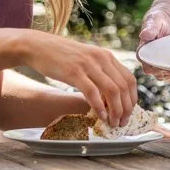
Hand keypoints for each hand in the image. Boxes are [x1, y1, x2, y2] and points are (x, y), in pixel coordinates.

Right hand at [21, 31, 135, 121]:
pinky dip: (99, 107)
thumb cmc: (61, 57)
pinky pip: (92, 92)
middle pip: (124, 87)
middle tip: (122, 123)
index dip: (132, 99)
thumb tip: (111, 96)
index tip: (129, 112)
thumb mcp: (87, 60)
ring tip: (113, 123)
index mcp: (107, 56)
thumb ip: (100, 73)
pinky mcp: (74, 72)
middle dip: (126, 108)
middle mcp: (101, 58)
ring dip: (115, 110)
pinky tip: (100, 116)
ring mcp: (88, 65)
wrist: (37, 46)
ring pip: (112, 90)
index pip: (130, 79)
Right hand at [138, 5, 169, 83]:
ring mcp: (162, 64)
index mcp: (144, 52)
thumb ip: (150, 28)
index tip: (164, 68)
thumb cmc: (160, 18)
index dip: (155, 69)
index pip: (147, 65)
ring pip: (167, 76)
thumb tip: (144, 35)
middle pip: (157, 73)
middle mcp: (151, 60)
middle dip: (168, 74)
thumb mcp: (154, 20)